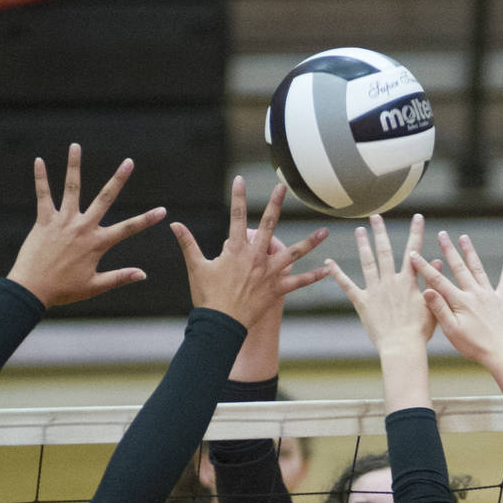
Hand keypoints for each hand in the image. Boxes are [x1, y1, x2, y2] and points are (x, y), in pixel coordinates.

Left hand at [5, 143, 168, 307]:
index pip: (128, 229)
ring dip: (74, 166)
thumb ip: (120, 277)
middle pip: (104, 198)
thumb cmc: (64, 290)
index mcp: (97, 243)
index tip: (163, 210)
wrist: (32, 289)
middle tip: (128, 162)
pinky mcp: (44, 220)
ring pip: (71, 188)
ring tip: (75, 146)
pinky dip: (41, 178)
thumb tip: (143, 274)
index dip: (147, 219)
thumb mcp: (95, 286)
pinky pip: (43, 195)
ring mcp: (63, 221)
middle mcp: (82, 227)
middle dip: (118, 179)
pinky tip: (39, 161)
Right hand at [171, 177, 329, 323]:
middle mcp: (256, 257)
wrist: (221, 324)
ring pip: (294, 253)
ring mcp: (269, 273)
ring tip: (324, 231)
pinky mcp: (278, 289)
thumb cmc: (208, 296)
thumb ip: (188, 243)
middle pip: (269, 225)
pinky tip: (328, 269)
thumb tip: (174, 224)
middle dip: (275, 204)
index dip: (237, 196)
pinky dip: (314, 276)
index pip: (236, 216)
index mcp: (235, 249)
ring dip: (310, 241)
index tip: (240, 179)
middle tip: (282, 187)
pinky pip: (300, 282)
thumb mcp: (196, 267)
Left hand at [324, 214, 434, 354]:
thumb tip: (437, 260)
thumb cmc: (419, 331)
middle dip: (381, 232)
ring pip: (368, 262)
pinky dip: (337, 273)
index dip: (416, 233)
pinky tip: (329, 262)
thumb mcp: (432, 305)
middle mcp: (390, 281)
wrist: (402, 347)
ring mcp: (375, 291)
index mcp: (409, 282)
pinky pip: (348, 285)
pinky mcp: (362, 302)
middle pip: (385, 251)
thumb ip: (432, 281)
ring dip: (363, 245)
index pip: (413, 251)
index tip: (417, 217)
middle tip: (376, 216)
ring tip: (359, 230)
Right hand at [411, 231, 502, 366]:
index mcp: (460, 301)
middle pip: (459, 267)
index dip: (424, 267)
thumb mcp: (451, 330)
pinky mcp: (502, 300)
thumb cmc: (474, 346)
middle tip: (442, 234)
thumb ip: (439, 309)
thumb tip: (426, 290)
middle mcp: (475, 293)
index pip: (438, 281)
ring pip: (478, 269)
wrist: (502, 353)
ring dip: (470, 252)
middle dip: (449, 250)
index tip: (414, 254)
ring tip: (464, 237)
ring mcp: (489, 295)